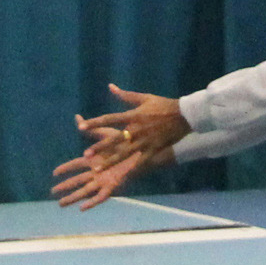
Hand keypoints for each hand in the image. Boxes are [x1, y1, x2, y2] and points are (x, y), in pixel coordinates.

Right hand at [53, 118, 172, 208]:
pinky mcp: (114, 186)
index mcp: (94, 159)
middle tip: (52, 192)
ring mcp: (105, 180)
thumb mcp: (106, 134)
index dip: (65, 169)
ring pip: (85, 191)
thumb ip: (92, 128)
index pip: (76, 165)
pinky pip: (101, 197)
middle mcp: (97, 171)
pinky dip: (91, 202)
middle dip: (65, 186)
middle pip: (77, 180)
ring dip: (73, 197)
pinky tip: (82, 208)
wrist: (143, 150)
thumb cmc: (126, 142)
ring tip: (61, 204)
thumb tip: (77, 118)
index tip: (54, 173)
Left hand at [73, 84, 189, 161]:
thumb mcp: (144, 98)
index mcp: (133, 115)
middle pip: (115, 139)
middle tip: (85, 154)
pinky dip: (132, 170)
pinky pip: (142, 161)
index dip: (95, 122)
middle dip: (100, 147)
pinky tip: (123, 177)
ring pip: (124, 153)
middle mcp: (136, 129)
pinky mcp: (154, 149)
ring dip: (110, 161)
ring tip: (98, 168)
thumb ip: (126, 95)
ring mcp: (145, 141)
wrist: (184, 115)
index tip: (81, 127)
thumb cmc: (163, 105)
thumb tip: (110, 87)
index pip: (110, 119)